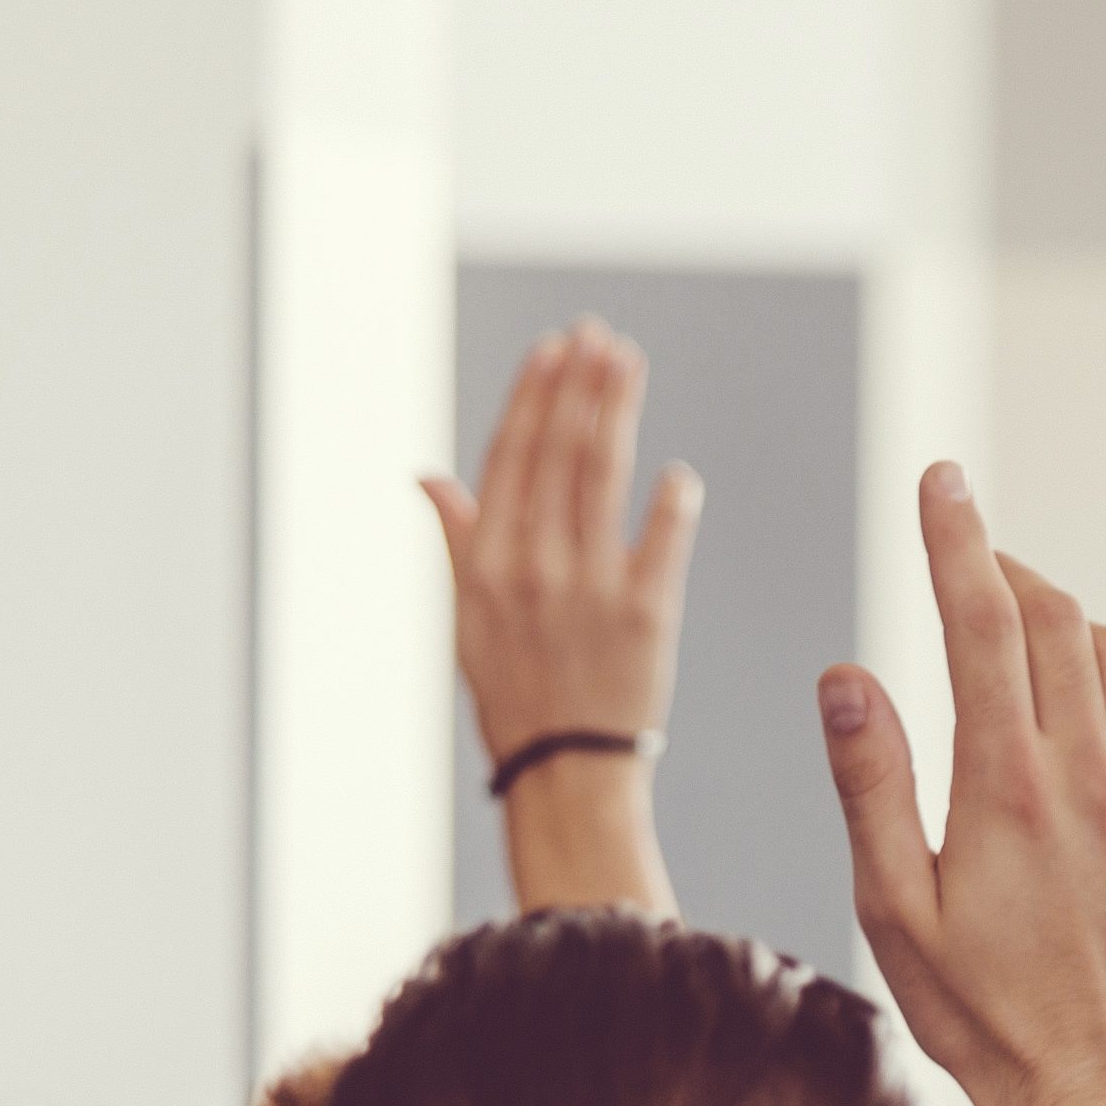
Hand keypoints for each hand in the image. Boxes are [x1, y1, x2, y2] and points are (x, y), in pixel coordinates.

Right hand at [429, 326, 696, 912]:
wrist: (564, 768)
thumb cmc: (513, 687)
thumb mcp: (465, 614)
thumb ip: (457, 537)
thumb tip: (428, 475)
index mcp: (484, 562)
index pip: (509, 458)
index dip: (533, 398)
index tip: (554, 348)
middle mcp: (532, 566)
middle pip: (557, 455)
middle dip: (579, 388)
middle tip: (600, 337)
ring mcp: (589, 588)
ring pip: (602, 480)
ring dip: (617, 414)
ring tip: (629, 364)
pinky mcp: (646, 613)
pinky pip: (661, 542)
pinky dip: (670, 502)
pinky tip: (678, 469)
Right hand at [819, 463, 1105, 1105]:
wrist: (1103, 1090)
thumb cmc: (980, 1010)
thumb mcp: (892, 906)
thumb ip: (871, 780)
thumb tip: (849, 673)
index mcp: (1009, 786)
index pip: (982, 622)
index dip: (957, 539)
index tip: (941, 480)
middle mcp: (1097, 776)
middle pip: (1060, 620)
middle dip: (1009, 576)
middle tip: (972, 571)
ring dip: (1070, 634)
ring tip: (1023, 655)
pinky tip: (1087, 731)